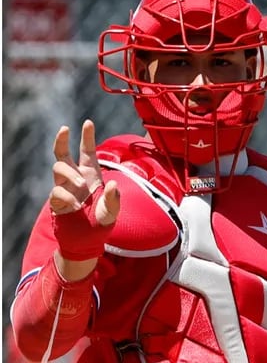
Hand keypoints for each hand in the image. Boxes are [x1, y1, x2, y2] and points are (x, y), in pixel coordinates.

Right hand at [50, 120, 119, 261]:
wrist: (87, 240)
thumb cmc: (101, 222)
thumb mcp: (112, 211)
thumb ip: (114, 199)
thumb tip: (113, 185)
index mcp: (91, 175)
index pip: (87, 152)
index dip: (87, 138)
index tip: (88, 122)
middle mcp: (76, 178)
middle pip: (63, 153)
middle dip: (62, 139)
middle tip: (65, 128)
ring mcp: (64, 187)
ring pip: (58, 167)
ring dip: (70, 173)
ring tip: (81, 185)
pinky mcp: (56, 200)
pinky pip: (56, 191)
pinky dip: (66, 196)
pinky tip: (75, 206)